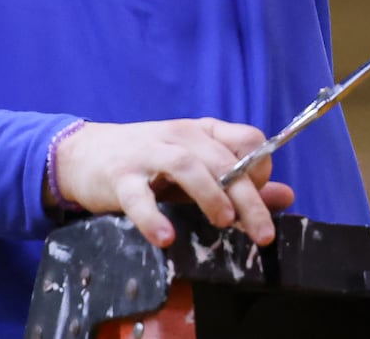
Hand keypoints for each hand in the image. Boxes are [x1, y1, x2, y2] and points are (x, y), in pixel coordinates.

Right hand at [51, 117, 293, 248]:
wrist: (83, 154)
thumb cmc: (147, 163)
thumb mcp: (195, 168)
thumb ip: (237, 183)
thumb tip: (285, 195)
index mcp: (200, 132)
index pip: (245, 138)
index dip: (260, 167)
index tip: (260, 196)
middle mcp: (178, 136)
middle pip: (221, 160)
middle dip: (247, 198)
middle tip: (261, 232)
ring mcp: (147, 154)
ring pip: (185, 165)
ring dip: (209, 194)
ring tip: (223, 222)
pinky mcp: (119, 177)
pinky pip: (137, 196)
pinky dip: (152, 217)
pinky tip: (165, 237)